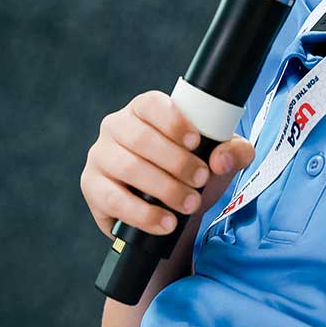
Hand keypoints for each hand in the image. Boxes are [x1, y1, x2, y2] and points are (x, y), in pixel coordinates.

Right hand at [80, 91, 256, 236]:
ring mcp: (100, 156)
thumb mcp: (219, 158)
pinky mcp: (92, 187)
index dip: (173, 121)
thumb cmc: (191, 171)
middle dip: (177, 162)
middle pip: (141, 138)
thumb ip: (233, 151)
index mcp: (143, 110)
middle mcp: (116, 127)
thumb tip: (221, 159)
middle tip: (201, 180)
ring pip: (128, 168)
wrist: (171, 209)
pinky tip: (166, 222)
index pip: (151, 104)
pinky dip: (143, 214)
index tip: (196, 142)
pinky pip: (114, 200)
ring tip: (189, 204)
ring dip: (164, 188)